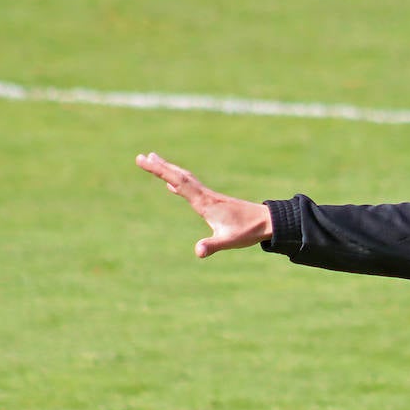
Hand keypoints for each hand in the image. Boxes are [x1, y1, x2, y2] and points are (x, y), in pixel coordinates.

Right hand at [135, 152, 272, 257]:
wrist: (268, 222)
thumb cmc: (248, 231)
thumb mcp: (228, 241)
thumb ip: (212, 246)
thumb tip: (198, 252)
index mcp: (204, 202)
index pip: (178, 182)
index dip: (160, 170)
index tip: (143, 159)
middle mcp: (205, 195)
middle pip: (179, 176)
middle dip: (159, 166)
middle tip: (141, 157)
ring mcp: (210, 197)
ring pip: (185, 179)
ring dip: (169, 170)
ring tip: (154, 161)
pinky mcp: (214, 201)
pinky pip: (191, 187)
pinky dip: (179, 182)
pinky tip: (172, 185)